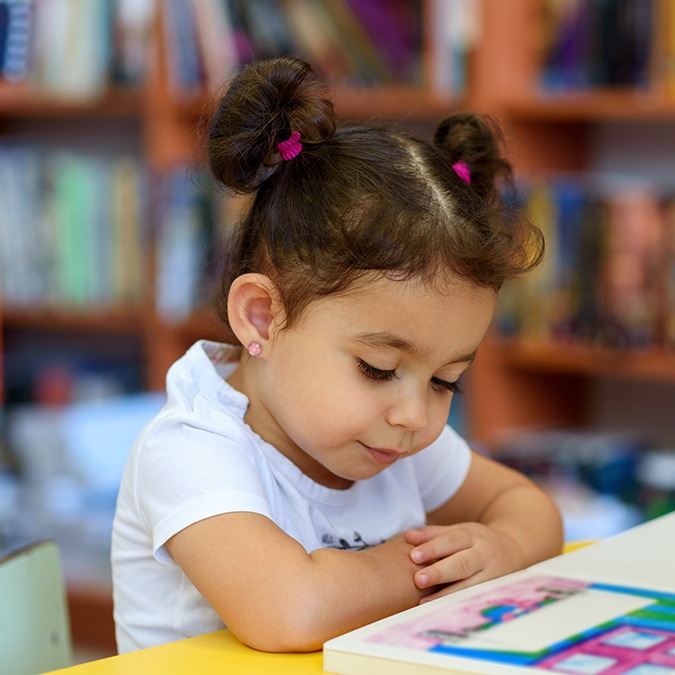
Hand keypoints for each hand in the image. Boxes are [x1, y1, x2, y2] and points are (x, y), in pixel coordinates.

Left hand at [404, 522, 523, 602]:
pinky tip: (443, 613)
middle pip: (462, 563)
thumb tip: (408, 536)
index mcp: (472, 536)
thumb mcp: (460, 531)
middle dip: (440, 572)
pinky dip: (459, 606)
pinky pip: (476, 599)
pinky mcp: (496, 591)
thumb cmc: (478, 542)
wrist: (516, 549)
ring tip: (425, 602)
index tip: (414, 555)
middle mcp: (483, 555)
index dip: (432, 547)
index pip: (451, 540)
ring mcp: (492, 575)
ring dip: (447, 595)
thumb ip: (434, 534)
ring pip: (471, 586)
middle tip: (419, 579)